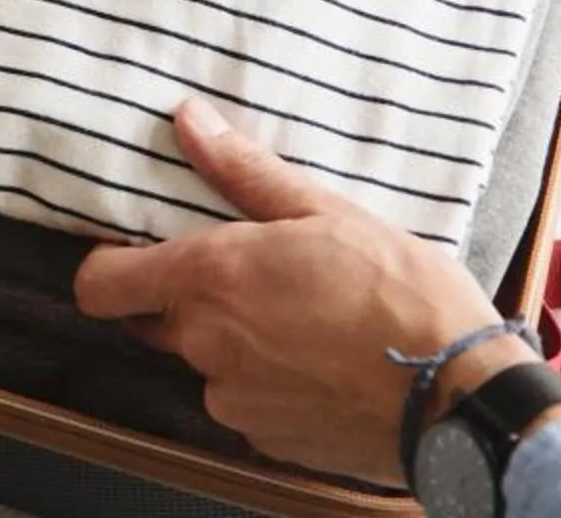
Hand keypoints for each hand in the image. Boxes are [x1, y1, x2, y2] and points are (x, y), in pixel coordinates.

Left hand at [72, 98, 537, 484]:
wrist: (461, 397)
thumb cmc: (402, 295)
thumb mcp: (326, 213)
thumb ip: (244, 171)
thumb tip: (189, 120)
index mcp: (208, 278)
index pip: (99, 284)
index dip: (108, 269)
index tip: (136, 255)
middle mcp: (205, 342)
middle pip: (156, 320)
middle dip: (189, 302)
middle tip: (254, 281)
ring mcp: (233, 398)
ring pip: (207, 363)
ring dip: (237, 345)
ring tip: (305, 323)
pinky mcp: (266, 440)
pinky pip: (245, 404)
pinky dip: (270, 385)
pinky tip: (321, 365)